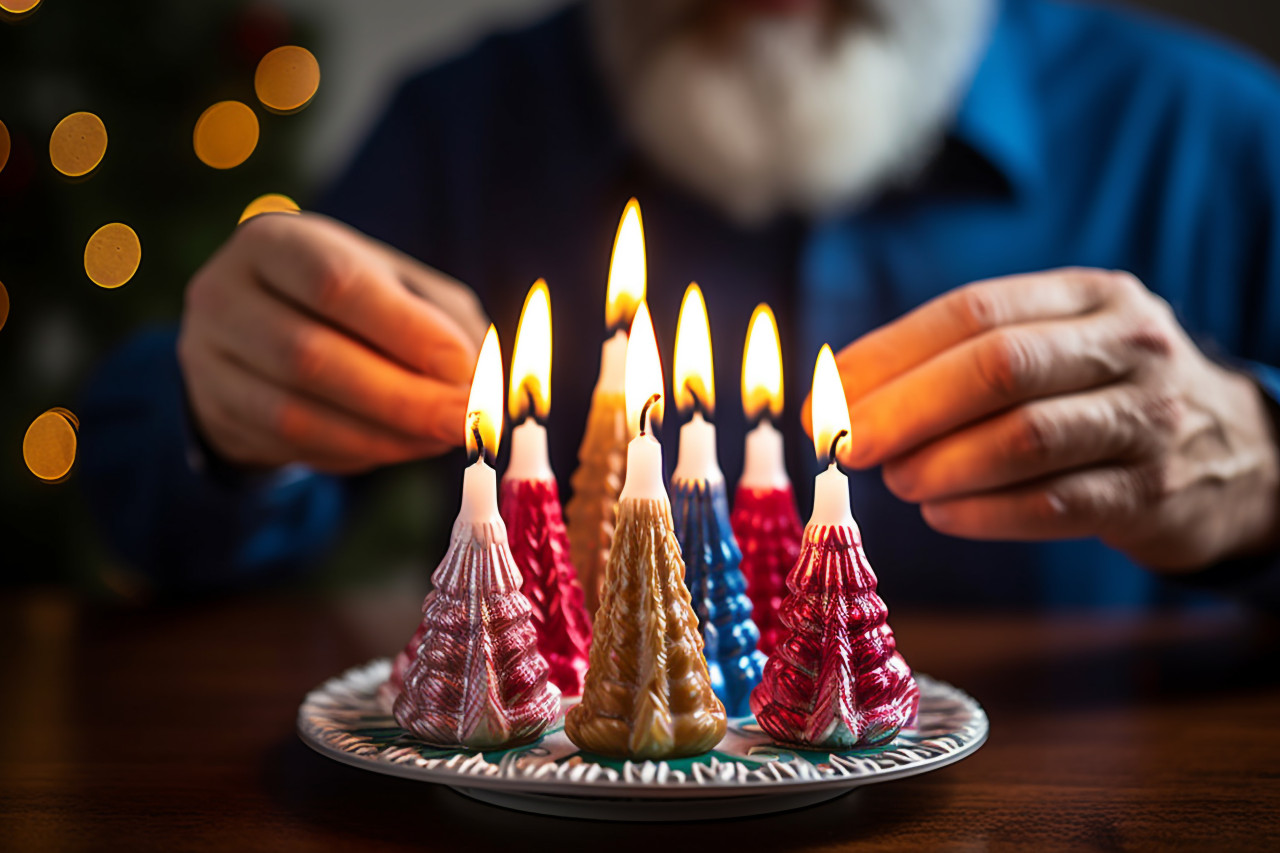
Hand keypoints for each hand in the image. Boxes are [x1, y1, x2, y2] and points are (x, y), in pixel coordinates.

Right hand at [178, 213, 487, 473]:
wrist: (261, 329)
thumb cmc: (353, 302)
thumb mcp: (399, 288)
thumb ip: (444, 323)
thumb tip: (481, 378)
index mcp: (275, 242)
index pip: (337, 285)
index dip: (407, 332)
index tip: (466, 368)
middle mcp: (224, 294)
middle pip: (312, 357)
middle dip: (403, 398)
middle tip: (465, 421)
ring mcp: (208, 357)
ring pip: (297, 413)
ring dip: (384, 434)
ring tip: (442, 437)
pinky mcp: (215, 411)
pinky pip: (292, 445)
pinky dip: (358, 450)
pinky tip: (401, 445)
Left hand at [822, 268, 1279, 570]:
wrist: (1242, 454)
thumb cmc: (1106, 394)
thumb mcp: (1058, 346)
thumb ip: (965, 357)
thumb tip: (843, 388)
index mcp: (1088, 297)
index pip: (972, 311)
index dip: (889, 353)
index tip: (828, 393)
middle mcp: (1126, 347)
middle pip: (996, 367)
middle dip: (905, 409)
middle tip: (847, 445)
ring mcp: (1147, 421)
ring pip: (1024, 437)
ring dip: (941, 464)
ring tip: (898, 481)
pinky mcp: (1151, 496)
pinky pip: (1052, 504)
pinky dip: (984, 513)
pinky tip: (943, 515)